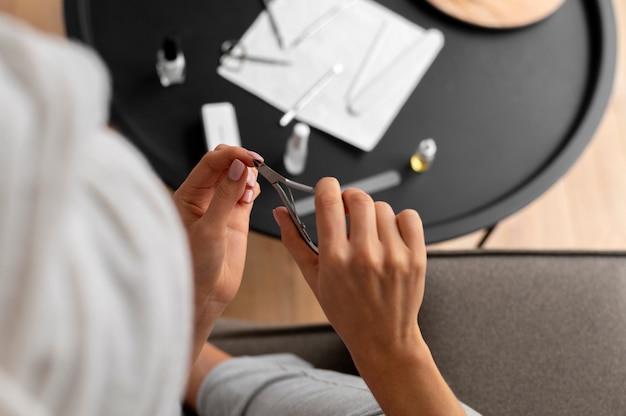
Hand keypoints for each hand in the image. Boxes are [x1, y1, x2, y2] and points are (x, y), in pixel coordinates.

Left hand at [173, 145, 260, 358]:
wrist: (206, 296)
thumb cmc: (194, 268)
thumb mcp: (210, 230)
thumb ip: (226, 197)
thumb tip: (238, 168)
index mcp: (187, 196)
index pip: (210, 163)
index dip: (231, 155)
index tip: (249, 157)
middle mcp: (202, 198)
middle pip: (223, 164)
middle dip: (240, 161)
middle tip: (254, 167)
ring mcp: (220, 206)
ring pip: (236, 176)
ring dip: (247, 175)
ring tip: (250, 189)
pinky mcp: (235, 217)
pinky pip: (246, 192)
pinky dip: (253, 188)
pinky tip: (253, 194)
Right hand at [273, 177, 426, 355]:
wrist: (382, 338)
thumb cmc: (346, 311)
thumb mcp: (313, 279)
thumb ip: (294, 241)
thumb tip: (280, 212)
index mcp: (335, 259)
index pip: (329, 200)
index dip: (326, 187)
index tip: (327, 191)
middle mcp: (365, 255)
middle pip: (359, 198)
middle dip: (350, 200)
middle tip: (348, 214)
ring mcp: (393, 256)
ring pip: (383, 207)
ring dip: (373, 214)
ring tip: (369, 235)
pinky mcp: (416, 258)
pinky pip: (409, 217)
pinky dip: (399, 220)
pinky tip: (390, 237)